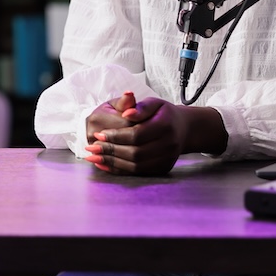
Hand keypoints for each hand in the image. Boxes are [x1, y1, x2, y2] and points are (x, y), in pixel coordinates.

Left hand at [84, 98, 225, 175]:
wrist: (183, 129)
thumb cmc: (163, 113)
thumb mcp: (153, 102)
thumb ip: (139, 106)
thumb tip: (125, 113)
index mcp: (166, 125)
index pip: (136, 134)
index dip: (116, 135)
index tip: (98, 134)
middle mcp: (169, 144)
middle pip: (135, 152)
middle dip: (111, 151)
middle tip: (91, 148)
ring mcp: (167, 159)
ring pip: (136, 165)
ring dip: (112, 163)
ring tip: (94, 158)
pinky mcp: (162, 168)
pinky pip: (138, 172)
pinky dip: (120, 170)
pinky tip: (105, 165)